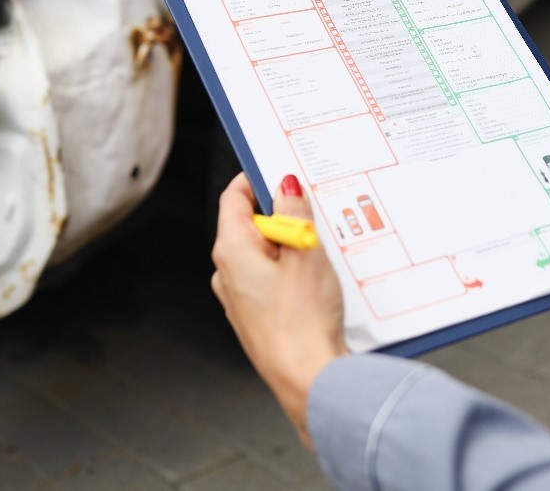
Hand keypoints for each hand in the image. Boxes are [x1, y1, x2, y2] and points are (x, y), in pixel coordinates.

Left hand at [210, 173, 345, 447]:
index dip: (257, 179)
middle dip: (283, 215)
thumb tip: (285, 187)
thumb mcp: (305, 253)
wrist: (308, 378)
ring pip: (264, 254)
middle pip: (252, 225)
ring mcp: (240, 298)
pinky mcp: (257, 317)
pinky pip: (271, 280)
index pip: (234, 197)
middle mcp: (227, 274)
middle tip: (314, 213)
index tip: (281, 171)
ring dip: (291, 246)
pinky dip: (291, 271)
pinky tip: (318, 281)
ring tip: (322, 251)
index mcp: (231, 251)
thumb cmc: (303, 321)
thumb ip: (294, 213)